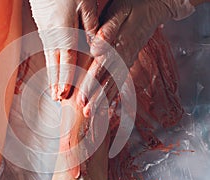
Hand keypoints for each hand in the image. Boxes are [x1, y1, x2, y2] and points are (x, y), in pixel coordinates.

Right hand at [29, 0, 98, 99]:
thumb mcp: (84, 2)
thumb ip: (90, 25)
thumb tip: (96, 45)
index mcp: (65, 29)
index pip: (67, 59)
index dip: (67, 78)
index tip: (65, 94)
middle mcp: (53, 35)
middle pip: (55, 63)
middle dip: (57, 83)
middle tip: (58, 100)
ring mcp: (46, 32)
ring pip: (50, 59)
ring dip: (52, 76)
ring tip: (54, 92)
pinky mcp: (44, 29)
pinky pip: (48, 51)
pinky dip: (51, 65)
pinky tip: (52, 71)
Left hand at [77, 0, 195, 116]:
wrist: (154, 7)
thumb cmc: (132, 6)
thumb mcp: (118, 13)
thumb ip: (107, 30)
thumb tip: (95, 46)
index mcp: (118, 45)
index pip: (102, 69)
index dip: (91, 85)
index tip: (82, 99)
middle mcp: (123, 57)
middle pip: (108, 81)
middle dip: (96, 99)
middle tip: (85, 114)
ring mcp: (127, 61)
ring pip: (115, 84)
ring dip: (104, 100)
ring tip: (93, 114)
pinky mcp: (128, 61)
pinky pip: (120, 80)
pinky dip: (113, 93)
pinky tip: (106, 103)